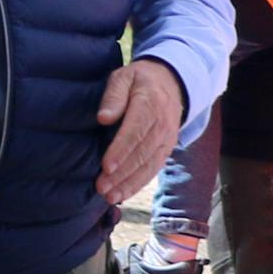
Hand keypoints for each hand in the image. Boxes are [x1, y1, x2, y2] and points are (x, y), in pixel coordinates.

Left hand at [94, 58, 186, 206]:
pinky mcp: (167, 148)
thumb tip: (104, 118)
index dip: (121, 150)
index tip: (106, 166)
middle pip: (142, 153)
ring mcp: (167, 138)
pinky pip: (154, 168)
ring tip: (109, 196)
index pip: (136, 131)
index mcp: (151, 103)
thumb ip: (113, 95)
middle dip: (122, 173)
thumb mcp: (124, 77)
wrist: (172, 82)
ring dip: (129, 183)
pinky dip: (139, 183)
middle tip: (101, 187)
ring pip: (149, 165)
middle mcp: (163, 124)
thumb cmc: (140, 80)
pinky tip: (123, 194)